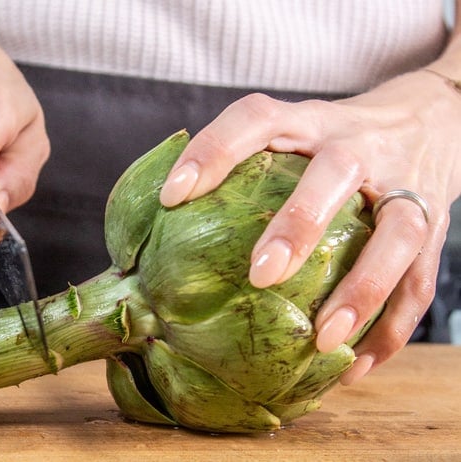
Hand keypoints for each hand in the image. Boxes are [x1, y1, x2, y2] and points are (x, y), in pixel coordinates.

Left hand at [160, 70, 460, 383]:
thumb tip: (159, 234)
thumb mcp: (292, 133)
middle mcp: (359, 145)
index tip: (173, 196)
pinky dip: (391, 328)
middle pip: (336, 172)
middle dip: (300, 224)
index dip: (213, 151)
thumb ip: (242, 171)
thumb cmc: (335, 139)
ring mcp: (404, 185)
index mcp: (308, 122)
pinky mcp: (435, 225)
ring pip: (396, 234)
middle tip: (261, 275)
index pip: (256, 118)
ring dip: (362, 289)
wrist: (431, 118)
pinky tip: (355, 364)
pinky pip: (421, 281)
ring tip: (323, 339)